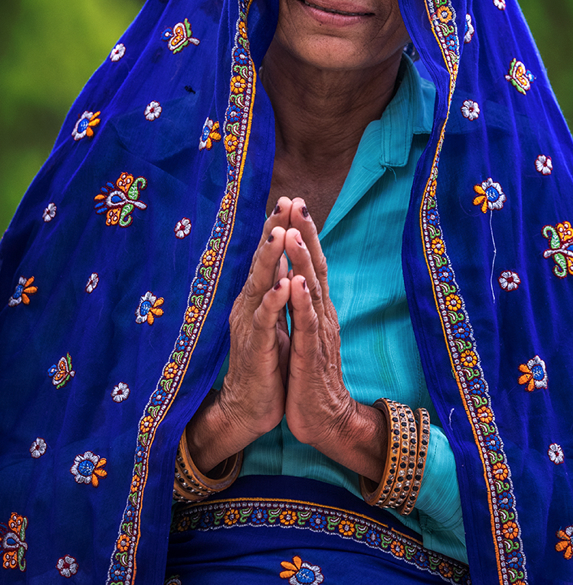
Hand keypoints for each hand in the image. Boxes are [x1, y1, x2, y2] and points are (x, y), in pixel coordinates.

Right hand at [186, 198, 293, 472]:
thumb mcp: (272, 319)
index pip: (268, 256)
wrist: (250, 406)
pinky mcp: (254, 347)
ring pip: (259, 284)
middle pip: (261, 261)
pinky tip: (281, 284)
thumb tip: (279, 257)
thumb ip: (272, 288)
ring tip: (279, 233)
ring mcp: (249, 324)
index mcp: (257, 297)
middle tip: (283, 202)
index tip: (289, 200)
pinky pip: (263, 320)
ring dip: (269, 258)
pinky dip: (272, 301)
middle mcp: (249, 304)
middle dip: (273, 231)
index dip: (277, 228)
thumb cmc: (265, 361)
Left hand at [284, 199, 386, 481]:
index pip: (311, 264)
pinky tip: (296, 283)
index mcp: (317, 309)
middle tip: (297, 202)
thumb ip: (306, 304)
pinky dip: (301, 302)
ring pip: (311, 290)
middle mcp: (321, 314)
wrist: (325, 419)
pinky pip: (306, 325)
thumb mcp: (308, 333)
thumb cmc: (311, 375)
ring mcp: (318, 333)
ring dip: (303, 260)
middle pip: (315, 267)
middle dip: (306, 234)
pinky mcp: (311, 355)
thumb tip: (300, 274)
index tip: (295, 204)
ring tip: (295, 232)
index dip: (304, 234)